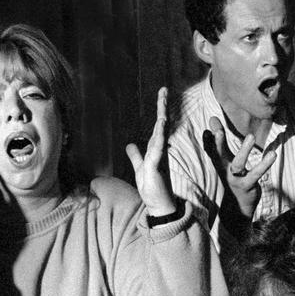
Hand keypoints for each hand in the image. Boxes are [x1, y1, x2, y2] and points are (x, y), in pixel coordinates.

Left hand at [125, 87, 176, 215]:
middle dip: (162, 107)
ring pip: (161, 133)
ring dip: (162, 116)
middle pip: (161, 125)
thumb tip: (131, 145)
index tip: (161, 96)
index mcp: (156, 150)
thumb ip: (136, 156)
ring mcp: (159, 157)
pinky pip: (159, 147)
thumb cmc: (153, 189)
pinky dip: (160, 135)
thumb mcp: (141, 168)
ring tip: (163, 101)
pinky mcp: (157, 165)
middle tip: (164, 89)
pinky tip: (162, 124)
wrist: (160, 206)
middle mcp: (159, 151)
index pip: (157, 127)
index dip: (159, 112)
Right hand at [202, 117, 275, 220]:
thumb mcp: (225, 159)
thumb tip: (212, 118)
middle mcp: (225, 170)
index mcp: (220, 162)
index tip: (210, 122)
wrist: (237, 207)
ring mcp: (236, 179)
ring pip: (238, 164)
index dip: (210, 137)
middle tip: (219, 131)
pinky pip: (256, 174)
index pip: (212, 148)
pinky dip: (264, 164)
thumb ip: (220, 139)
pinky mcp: (248, 185)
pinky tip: (272, 154)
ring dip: (243, 151)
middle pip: (219, 156)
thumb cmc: (233, 177)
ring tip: (250, 136)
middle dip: (218, 144)